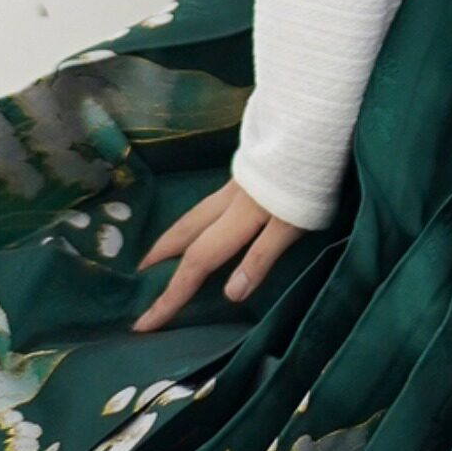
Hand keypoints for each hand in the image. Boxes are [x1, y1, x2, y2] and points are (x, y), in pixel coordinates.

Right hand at [131, 178, 307, 332]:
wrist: (314, 126)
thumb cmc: (309, 179)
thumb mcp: (294, 223)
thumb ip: (261, 256)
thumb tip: (229, 294)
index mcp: (236, 218)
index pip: (196, 264)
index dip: (170, 296)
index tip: (144, 324)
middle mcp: (226, 202)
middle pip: (183, 235)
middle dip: (158, 260)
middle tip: (138, 281)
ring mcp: (233, 186)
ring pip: (191, 218)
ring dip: (170, 240)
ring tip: (156, 257)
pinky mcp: (244, 176)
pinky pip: (205, 206)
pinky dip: (191, 222)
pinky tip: (199, 224)